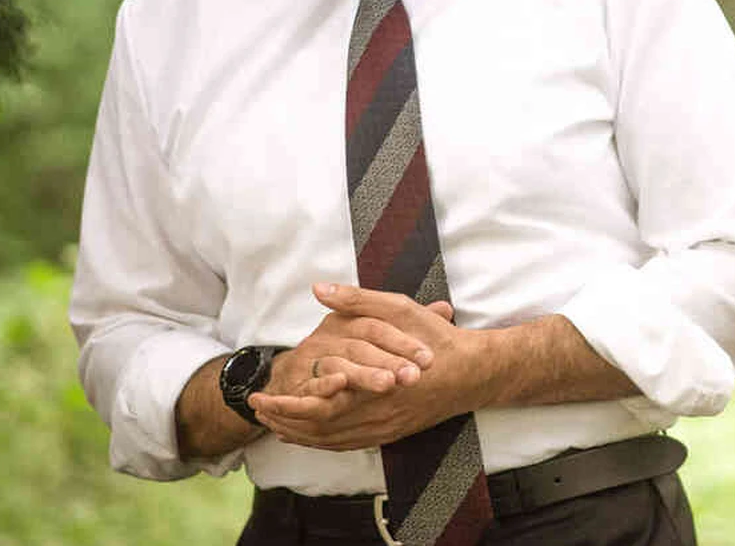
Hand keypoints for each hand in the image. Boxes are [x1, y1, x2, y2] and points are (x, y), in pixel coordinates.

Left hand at [251, 285, 490, 450]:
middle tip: (258, 408)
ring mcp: (384, 428)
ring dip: (297, 434)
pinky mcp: (391, 434)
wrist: (476, 373)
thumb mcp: (400, 309)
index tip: (260, 394)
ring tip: (272, 423)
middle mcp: (376, 414)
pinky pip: (347, 446)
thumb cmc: (438, 340)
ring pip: (329, 442)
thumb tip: (320, 289)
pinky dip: (320, 443)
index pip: (316, 405)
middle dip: (282, 420)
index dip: (284, 404)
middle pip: (316, 430)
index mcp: (374, 385)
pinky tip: (308, 435)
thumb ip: (358, 299)